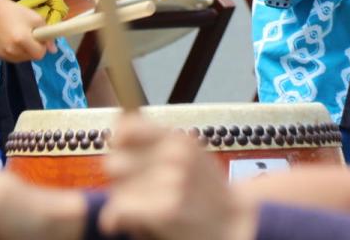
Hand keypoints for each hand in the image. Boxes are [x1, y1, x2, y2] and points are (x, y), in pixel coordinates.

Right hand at [0, 0, 52, 62]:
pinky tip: (13, 41)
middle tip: (29, 35)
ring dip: (26, 51)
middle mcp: (12, 50)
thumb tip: (54, 50)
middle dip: (34, 48)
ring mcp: (5, 54)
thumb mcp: (36, 19)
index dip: (42, 47)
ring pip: (24, 59)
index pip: (39, 54)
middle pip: (32, 57)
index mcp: (22, 40)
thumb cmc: (17, 13)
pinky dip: (18, 52)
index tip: (39, 38)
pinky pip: (15, 58)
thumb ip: (47, 35)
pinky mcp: (0, 56)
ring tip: (20, 37)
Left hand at [100, 115, 258, 239]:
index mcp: (179, 140)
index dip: (119, 145)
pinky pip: (118, 210)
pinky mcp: (165, 210)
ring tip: (143, 209)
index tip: (125, 158)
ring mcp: (171, 182)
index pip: (127, 128)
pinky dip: (116, 219)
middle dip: (120, 180)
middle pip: (114, 162)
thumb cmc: (207, 193)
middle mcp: (175, 156)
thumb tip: (119, 124)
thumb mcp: (189, 155)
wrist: (235, 225)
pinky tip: (126, 224)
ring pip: (116, 189)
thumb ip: (155, 140)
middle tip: (139, 193)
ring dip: (123, 201)